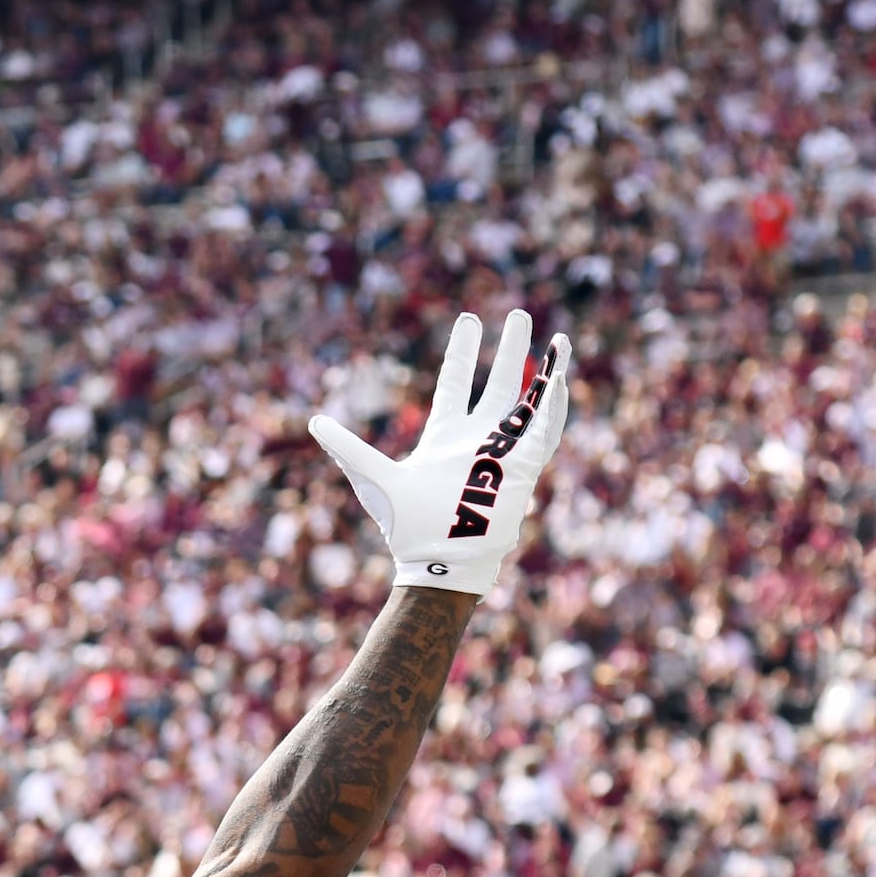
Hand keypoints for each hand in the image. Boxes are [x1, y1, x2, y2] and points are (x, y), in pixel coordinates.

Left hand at [311, 309, 575, 595]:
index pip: (455, 383)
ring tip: (561, 339)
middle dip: (510, 349)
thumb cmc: (407, 526)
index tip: (470, 321)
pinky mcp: (523, 469)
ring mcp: (502, 452)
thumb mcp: (374, 479)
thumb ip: (348, 448)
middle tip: (518, 314)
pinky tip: (561, 378)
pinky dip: (554, 405)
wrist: (440, 562)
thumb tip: (314, 422)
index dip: (462, 352)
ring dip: (544, 371)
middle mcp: (477, 438)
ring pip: (528, 403)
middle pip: (498, 384)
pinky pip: (545, 431)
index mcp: (444, 435)